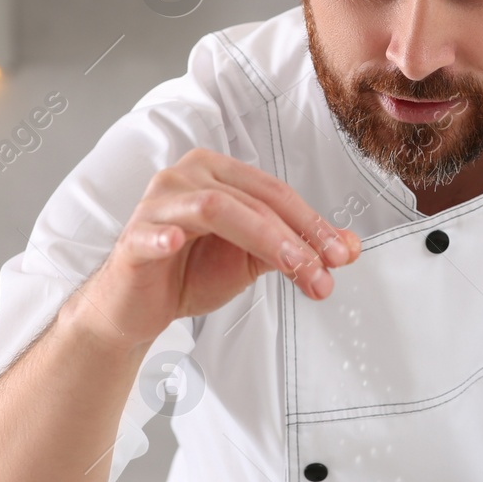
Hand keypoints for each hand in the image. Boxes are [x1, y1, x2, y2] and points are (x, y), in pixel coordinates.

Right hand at [75, 149, 360, 346]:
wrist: (141, 307)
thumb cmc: (191, 272)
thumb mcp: (253, 259)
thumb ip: (297, 248)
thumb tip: (349, 247)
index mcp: (218, 173)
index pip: (274, 192)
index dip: (311, 222)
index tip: (340, 254)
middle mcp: (188, 176)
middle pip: (253, 200)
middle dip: (295, 238)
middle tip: (322, 271)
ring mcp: (158, 204)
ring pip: (217, 208)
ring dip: (263, 239)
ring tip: (292, 266)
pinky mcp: (133, 237)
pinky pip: (152, 231)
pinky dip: (164, 236)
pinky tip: (175, 243)